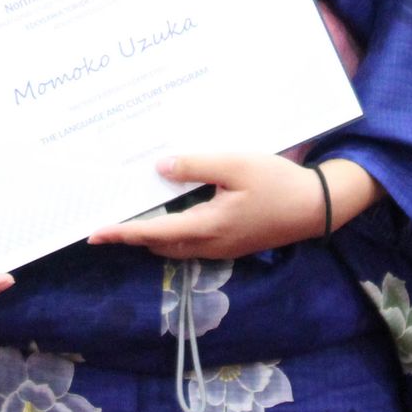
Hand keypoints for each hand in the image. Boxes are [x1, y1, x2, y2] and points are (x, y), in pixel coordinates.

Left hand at [87, 153, 379, 258]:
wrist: (316, 207)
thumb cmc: (277, 183)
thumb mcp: (236, 164)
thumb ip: (197, 165)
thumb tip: (160, 168)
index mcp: (207, 226)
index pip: (153, 234)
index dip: (122, 233)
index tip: (96, 233)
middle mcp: (210, 244)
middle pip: (160, 245)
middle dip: (133, 235)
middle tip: (109, 219)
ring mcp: (222, 247)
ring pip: (176, 246)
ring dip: (153, 234)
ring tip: (134, 213)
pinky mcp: (232, 242)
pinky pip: (192, 241)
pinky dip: (173, 230)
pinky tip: (173, 208)